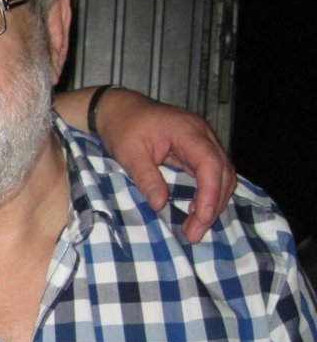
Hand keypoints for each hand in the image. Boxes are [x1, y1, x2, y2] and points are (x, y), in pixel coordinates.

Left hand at [92, 89, 235, 244]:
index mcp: (187, 130)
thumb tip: (160, 204)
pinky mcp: (196, 148)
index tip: (202, 217)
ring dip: (213, 201)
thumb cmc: (122, 126)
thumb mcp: (129, 153)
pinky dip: (208, 192)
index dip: (210, 193)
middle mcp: (202, 134)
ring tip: (196, 227)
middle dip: (213, 204)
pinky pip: (212, 172)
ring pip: (222, 173)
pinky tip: (196, 210)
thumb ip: (146, 177)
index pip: (210, 163)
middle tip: (195, 233)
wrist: (118, 108)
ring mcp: (202, 140)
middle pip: (222, 171)